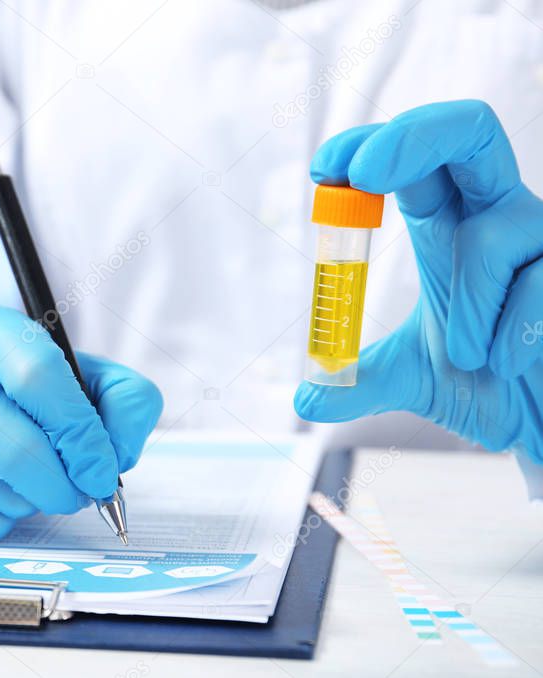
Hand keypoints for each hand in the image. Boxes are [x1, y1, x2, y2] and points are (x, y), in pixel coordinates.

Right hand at [0, 305, 162, 541]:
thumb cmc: (35, 395)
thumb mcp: (91, 379)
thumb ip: (126, 405)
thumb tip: (111, 458)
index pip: (38, 377)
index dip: (78, 434)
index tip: (101, 473)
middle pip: (9, 443)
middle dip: (56, 485)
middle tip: (74, 494)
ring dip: (23, 504)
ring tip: (30, 488)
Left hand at [294, 100, 542, 461]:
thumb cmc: (486, 382)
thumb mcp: (410, 378)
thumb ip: (359, 382)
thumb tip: (305, 400)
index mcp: (448, 225)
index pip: (410, 158)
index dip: (368, 145)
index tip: (323, 170)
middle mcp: (497, 215)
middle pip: (468, 131)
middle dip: (413, 138)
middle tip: (364, 174)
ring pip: (492, 240)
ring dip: (467, 312)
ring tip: (470, 357)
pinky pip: (539, 288)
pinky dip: (508, 338)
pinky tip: (507, 364)